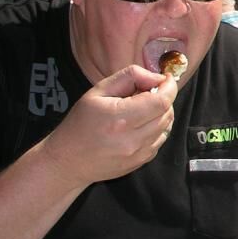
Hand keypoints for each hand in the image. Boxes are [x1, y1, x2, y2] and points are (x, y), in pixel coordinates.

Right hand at [39, 65, 175, 191]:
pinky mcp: (142, 161)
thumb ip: (130, 77)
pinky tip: (139, 125)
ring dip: (161, 113)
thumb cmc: (80, 123)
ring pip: (167, 126)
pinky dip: (156, 128)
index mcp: (120, 118)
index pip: (161, 101)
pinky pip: (161, 139)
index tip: (166, 78)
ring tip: (140, 109)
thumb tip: (157, 77)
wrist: (68, 160)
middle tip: (146, 93)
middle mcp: (132, 139)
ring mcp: (138, 153)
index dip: (169, 87)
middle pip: (167, 113)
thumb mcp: (98, 91)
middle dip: (163, 98)